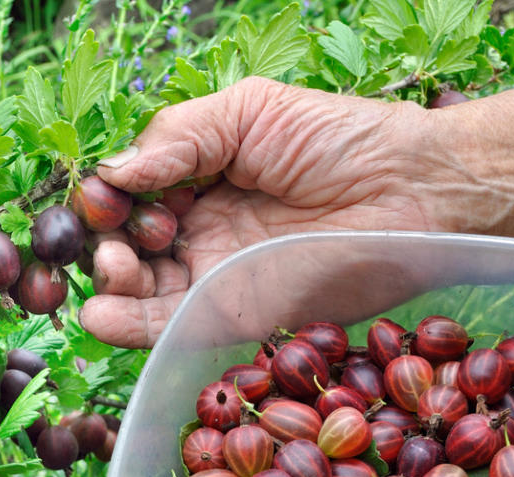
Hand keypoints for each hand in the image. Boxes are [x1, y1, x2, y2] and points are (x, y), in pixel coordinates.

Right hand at [78, 77, 445, 348]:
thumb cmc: (342, 140)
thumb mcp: (250, 111)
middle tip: (118, 236)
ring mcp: (214, 276)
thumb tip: (112, 172)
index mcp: (199, 178)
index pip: (128, 193)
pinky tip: (100, 314)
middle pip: (125, 243)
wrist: (413, 192)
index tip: (106, 195)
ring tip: (114, 265)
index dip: (107, 196)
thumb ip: (178, 136)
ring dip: (109, 282)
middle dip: (105, 240)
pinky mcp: (234, 315)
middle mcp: (199, 230)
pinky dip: (126, 327)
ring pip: (136, 289)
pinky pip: (168, 328)